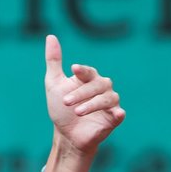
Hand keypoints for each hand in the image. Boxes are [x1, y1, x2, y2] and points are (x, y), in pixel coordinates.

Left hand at [44, 34, 125, 152]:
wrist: (66, 135)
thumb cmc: (60, 108)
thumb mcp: (53, 83)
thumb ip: (54, 61)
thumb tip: (50, 36)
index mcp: (89, 78)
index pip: (88, 71)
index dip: (83, 70)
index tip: (73, 69)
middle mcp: (102, 88)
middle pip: (97, 85)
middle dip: (81, 93)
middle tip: (65, 102)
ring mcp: (109, 103)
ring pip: (108, 98)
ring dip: (93, 104)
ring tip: (78, 112)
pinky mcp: (114, 118)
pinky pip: (120, 113)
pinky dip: (119, 113)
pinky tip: (117, 114)